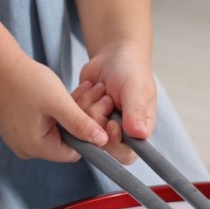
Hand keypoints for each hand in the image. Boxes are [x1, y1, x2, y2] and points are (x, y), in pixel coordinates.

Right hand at [0, 57, 107, 161]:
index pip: (74, 152)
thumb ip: (80, 124)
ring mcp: (19, 138)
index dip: (87, 133)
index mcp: (35, 147)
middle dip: (81, 119)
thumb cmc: (26, 81)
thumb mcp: (59, 103)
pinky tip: (63, 94)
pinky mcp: (17, 127)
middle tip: (94, 93)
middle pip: (66, 141)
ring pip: (57, 130)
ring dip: (71, 112)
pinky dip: (56, 111)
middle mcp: (25, 148)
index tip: (95, 110)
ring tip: (83, 89)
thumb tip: (102, 141)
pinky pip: (44, 124)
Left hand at [78, 40, 155, 163]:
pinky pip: (69, 117)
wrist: (113, 54)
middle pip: (99, 143)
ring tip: (100, 89)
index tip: (110, 123)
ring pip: (81, 130)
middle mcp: (118, 132)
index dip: (114, 143)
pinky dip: (77, 100)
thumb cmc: (131, 70)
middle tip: (107, 99)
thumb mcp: (137, 88)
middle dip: (97, 118)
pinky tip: (89, 88)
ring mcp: (98, 124)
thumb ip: (137, 112)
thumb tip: (140, 134)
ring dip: (88, 105)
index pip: (126, 154)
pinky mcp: (82, 116)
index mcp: (137, 130)